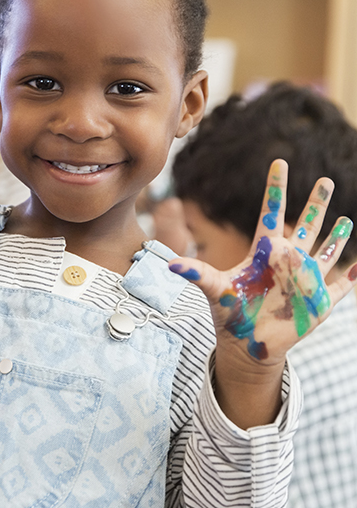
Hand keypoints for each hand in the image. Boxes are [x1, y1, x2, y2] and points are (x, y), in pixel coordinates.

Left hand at [168, 160, 356, 425]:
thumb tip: (168, 266)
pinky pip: (342, 285)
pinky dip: (354, 276)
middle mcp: (288, 260)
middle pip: (305, 225)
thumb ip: (196, 274)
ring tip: (346, 217)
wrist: (246, 344)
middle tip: (325, 179)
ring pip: (326, 249)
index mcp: (264, 251)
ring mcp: (305, 279)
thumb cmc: (230, 313)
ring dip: (337, 233)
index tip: (279, 162)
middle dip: (316, 203)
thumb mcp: (215, 289)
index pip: (271, 212)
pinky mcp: (319, 301)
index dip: (275, 188)